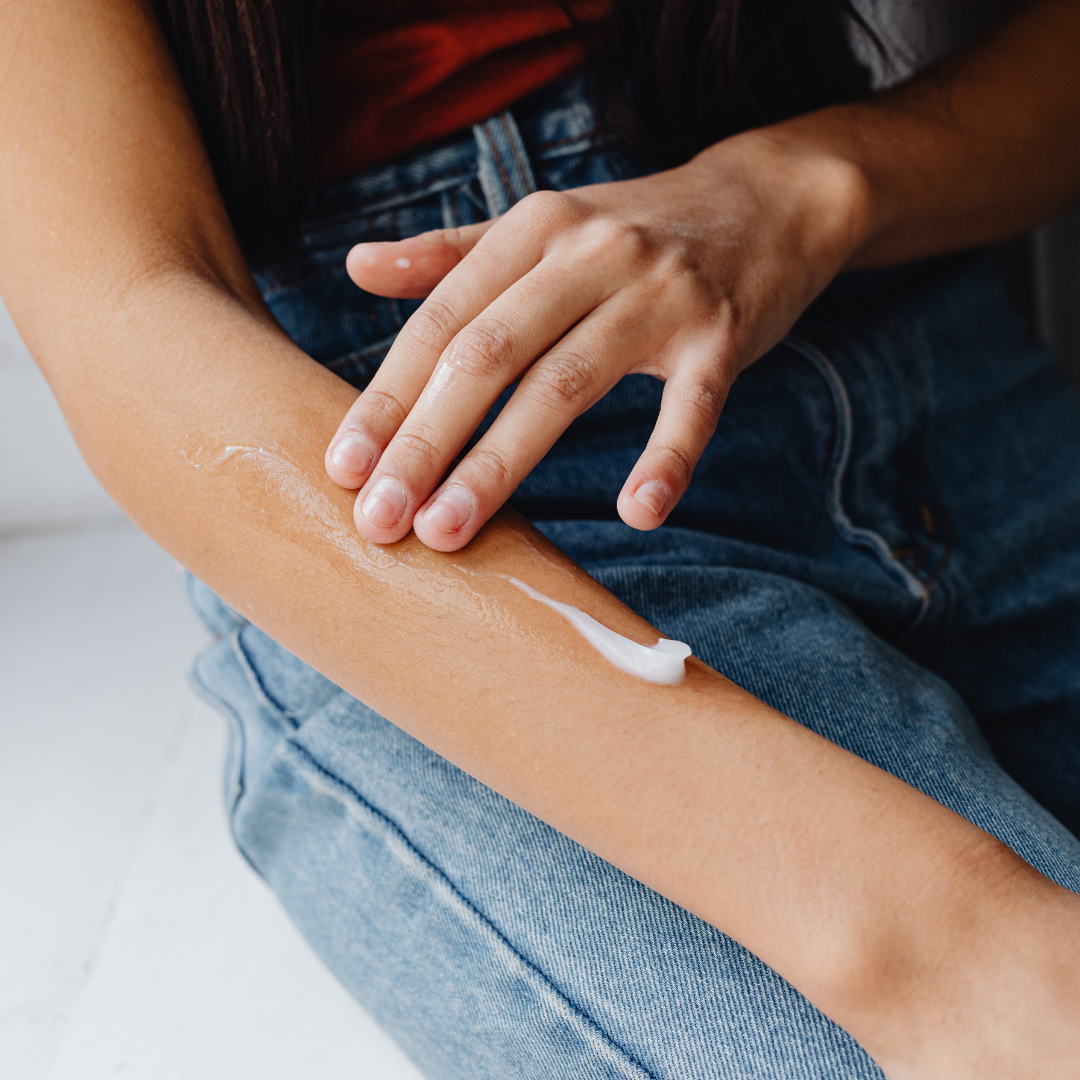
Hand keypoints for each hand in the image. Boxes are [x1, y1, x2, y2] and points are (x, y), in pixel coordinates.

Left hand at [325, 129, 867, 549]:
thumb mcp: (541, 226)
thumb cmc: (633, 229)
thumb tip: (355, 266)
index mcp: (532, 230)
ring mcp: (659, 293)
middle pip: (489, 355)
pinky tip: (637, 513)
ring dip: (501, 463)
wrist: (766, 200)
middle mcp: (588, 253)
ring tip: (448, 532)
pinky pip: (692, 406)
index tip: (342, 468)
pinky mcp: (722, 335)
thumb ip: (451, 253)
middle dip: (424, 442)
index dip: (387, 397)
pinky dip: (666, 459)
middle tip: (378, 520)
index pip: (442, 322)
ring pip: (565, 384)